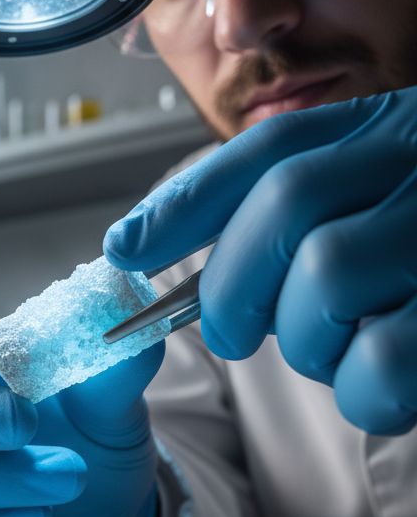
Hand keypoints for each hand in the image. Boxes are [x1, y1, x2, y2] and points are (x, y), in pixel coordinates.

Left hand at [104, 87, 416, 434]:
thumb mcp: (386, 198)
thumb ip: (306, 211)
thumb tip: (164, 249)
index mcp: (394, 130)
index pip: (269, 151)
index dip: (185, 201)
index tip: (125, 248)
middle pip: (285, 207)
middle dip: (233, 284)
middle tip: (233, 333)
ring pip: (328, 274)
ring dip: (309, 337)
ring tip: (339, 350)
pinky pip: (388, 357)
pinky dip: (364, 386)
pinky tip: (382, 385)